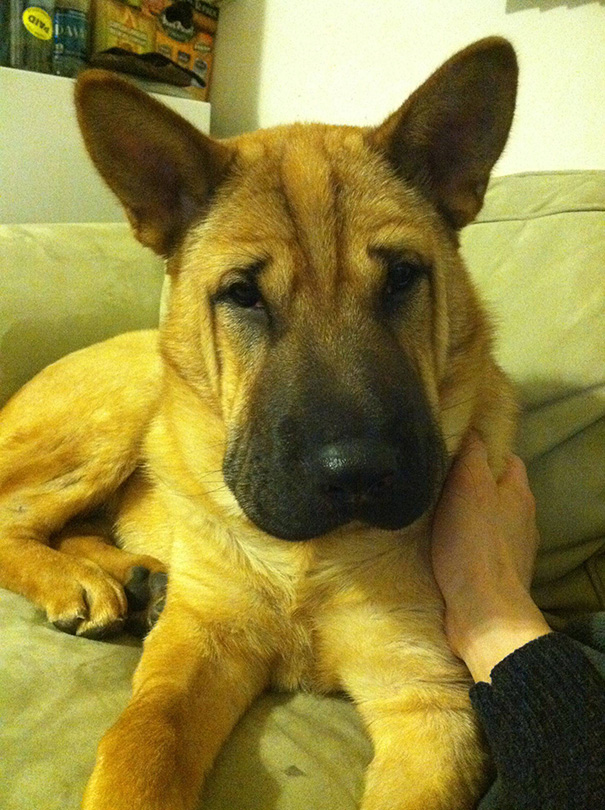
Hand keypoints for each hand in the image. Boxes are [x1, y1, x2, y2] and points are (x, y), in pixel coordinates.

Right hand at [431, 433, 550, 682]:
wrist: (483, 611)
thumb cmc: (474, 541)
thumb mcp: (469, 485)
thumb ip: (471, 455)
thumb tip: (472, 431)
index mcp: (519, 493)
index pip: (507, 458)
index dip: (482, 450)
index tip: (452, 449)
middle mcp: (522, 519)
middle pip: (495, 490)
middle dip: (469, 484)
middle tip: (433, 478)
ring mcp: (511, 550)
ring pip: (485, 520)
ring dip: (463, 515)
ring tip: (430, 510)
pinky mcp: (495, 575)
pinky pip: (477, 548)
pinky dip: (460, 542)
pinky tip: (438, 544)